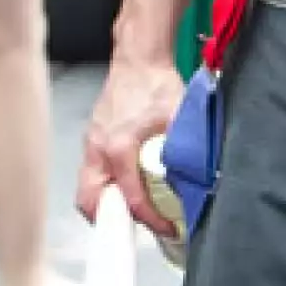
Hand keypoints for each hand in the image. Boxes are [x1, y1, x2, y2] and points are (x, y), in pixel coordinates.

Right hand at [78, 54, 186, 238]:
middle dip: (111, 221)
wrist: (138, 58)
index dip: (151, 220)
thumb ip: (186, 149)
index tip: (168, 227)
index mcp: (119, 147)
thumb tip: (198, 179)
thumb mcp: (179, 118)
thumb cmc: (156, 83)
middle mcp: (99, 149)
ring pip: (87, 189)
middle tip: (137, 227)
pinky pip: (91, 173)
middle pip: (91, 202)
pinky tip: (125, 186)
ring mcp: (91, 144)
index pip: (131, 198)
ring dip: (106, 205)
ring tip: (132, 211)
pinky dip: (104, 187)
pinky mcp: (92, 139)